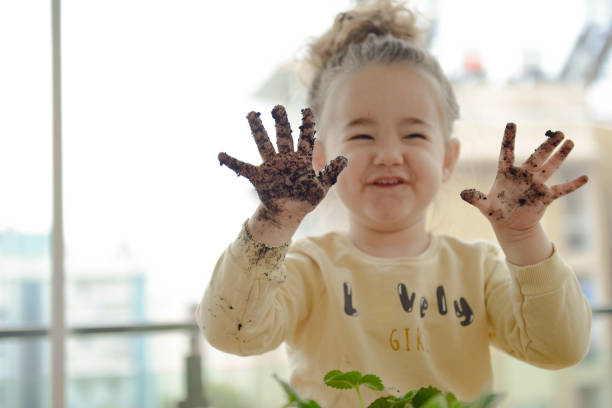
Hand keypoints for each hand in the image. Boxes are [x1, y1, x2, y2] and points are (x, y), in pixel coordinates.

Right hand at [218, 105, 346, 222]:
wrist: (288, 214)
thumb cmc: (306, 199)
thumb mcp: (322, 187)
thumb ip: (331, 172)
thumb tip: (345, 159)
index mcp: (301, 159)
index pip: (305, 138)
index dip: (306, 124)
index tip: (306, 109)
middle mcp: (285, 159)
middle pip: (282, 136)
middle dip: (281, 122)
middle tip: (278, 108)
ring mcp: (271, 166)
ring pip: (263, 144)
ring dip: (258, 130)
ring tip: (252, 114)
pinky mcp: (259, 177)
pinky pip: (243, 168)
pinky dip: (232, 162)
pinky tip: (220, 154)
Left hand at [460, 123, 587, 231]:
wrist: (510, 225)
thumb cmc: (496, 212)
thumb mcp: (484, 206)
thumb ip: (475, 198)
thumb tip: (463, 194)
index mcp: (505, 174)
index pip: (506, 152)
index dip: (509, 139)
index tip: (511, 123)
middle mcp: (523, 175)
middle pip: (536, 157)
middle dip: (547, 145)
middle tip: (558, 132)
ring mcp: (536, 185)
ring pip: (550, 167)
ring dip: (560, 156)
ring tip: (570, 142)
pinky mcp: (545, 197)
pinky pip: (561, 190)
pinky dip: (572, 185)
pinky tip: (584, 178)